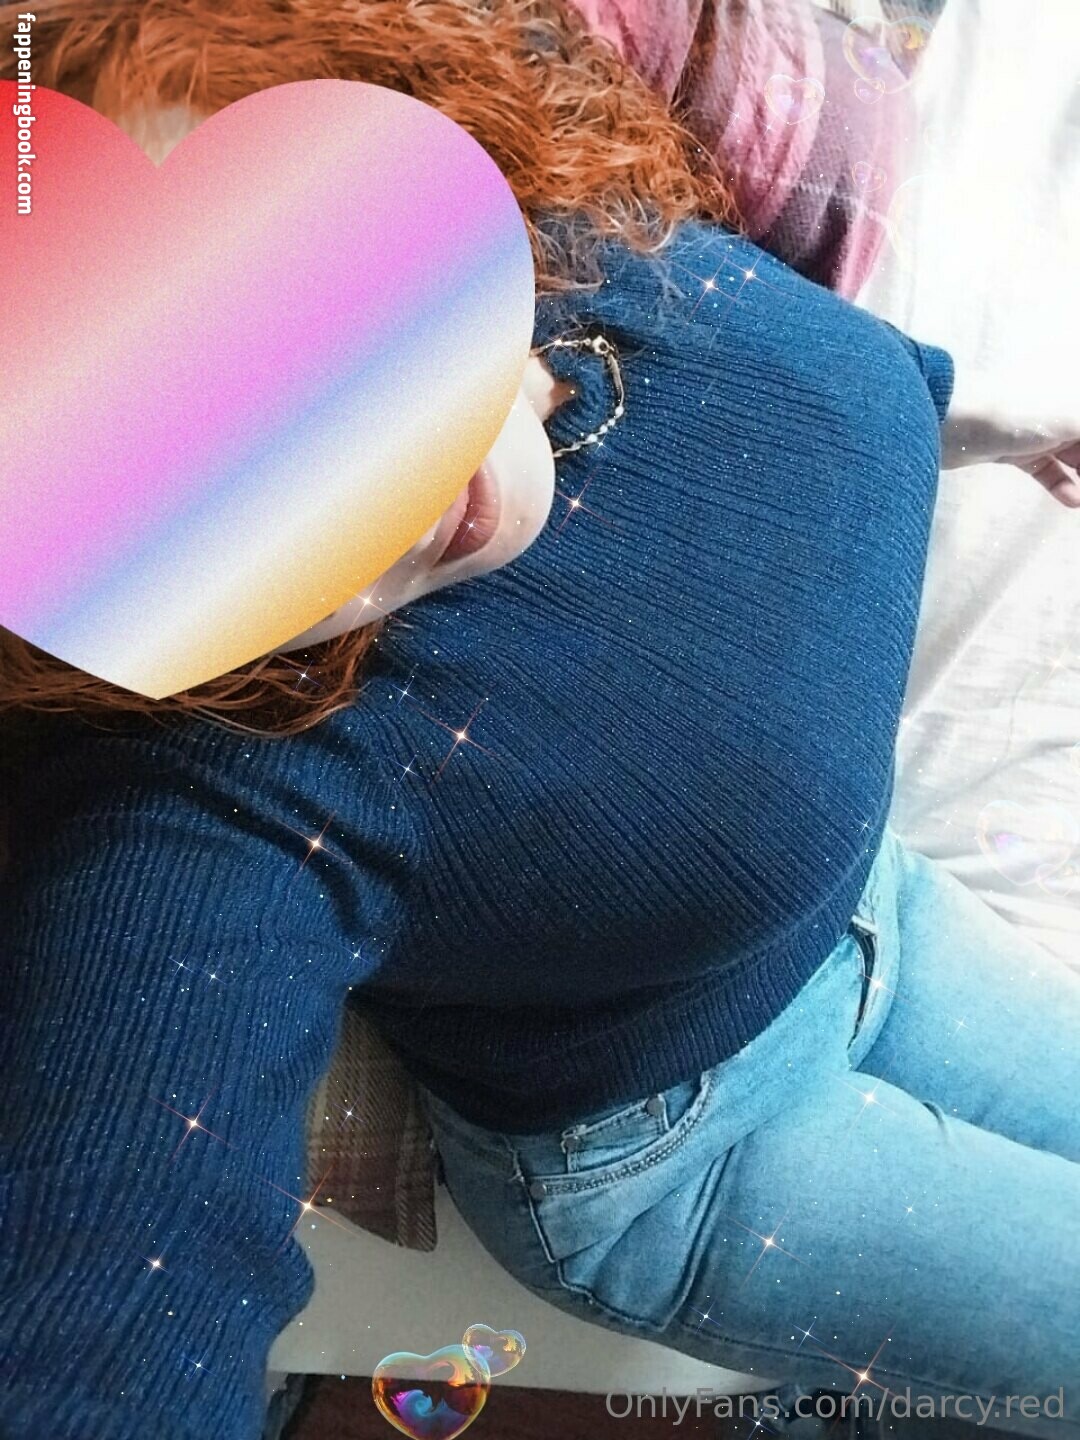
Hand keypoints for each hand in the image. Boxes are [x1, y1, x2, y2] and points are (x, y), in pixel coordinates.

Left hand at [940, 367, 1079, 506]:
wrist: (953, 420)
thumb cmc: (1016, 412)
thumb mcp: (1072, 421)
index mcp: (1075, 402)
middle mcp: (1061, 414)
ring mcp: (1038, 433)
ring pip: (1074, 460)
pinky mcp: (1015, 453)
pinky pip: (1048, 471)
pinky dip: (1062, 485)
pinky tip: (1074, 501)